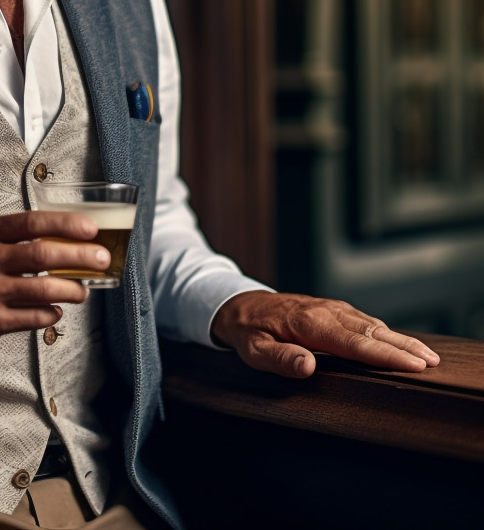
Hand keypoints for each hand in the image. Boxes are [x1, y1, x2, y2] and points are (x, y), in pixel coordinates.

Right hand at [0, 211, 109, 350]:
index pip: (33, 223)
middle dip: (80, 257)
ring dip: (72, 289)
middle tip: (101, 258)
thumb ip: (10, 237)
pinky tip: (56, 311)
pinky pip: (32, 318)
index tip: (90, 228)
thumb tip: (57, 238)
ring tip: (83, 290)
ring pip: (43, 290)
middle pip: (43, 255)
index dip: (66, 225)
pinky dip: (51, 314)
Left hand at [211, 290, 440, 378]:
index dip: (384, 355)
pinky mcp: (332, 309)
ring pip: (370, 323)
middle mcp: (324, 311)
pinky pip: (363, 320)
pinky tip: (400, 342)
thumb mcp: (254, 350)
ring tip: (426, 355)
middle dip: (403, 346)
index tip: (412, 365)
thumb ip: (280, 359)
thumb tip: (307, 366)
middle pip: (370, 331)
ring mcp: (330, 307)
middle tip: (431, 362)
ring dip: (399, 338)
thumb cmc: (248, 331)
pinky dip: (385, 331)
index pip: (353, 343)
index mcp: (308, 323)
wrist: (239, 304)